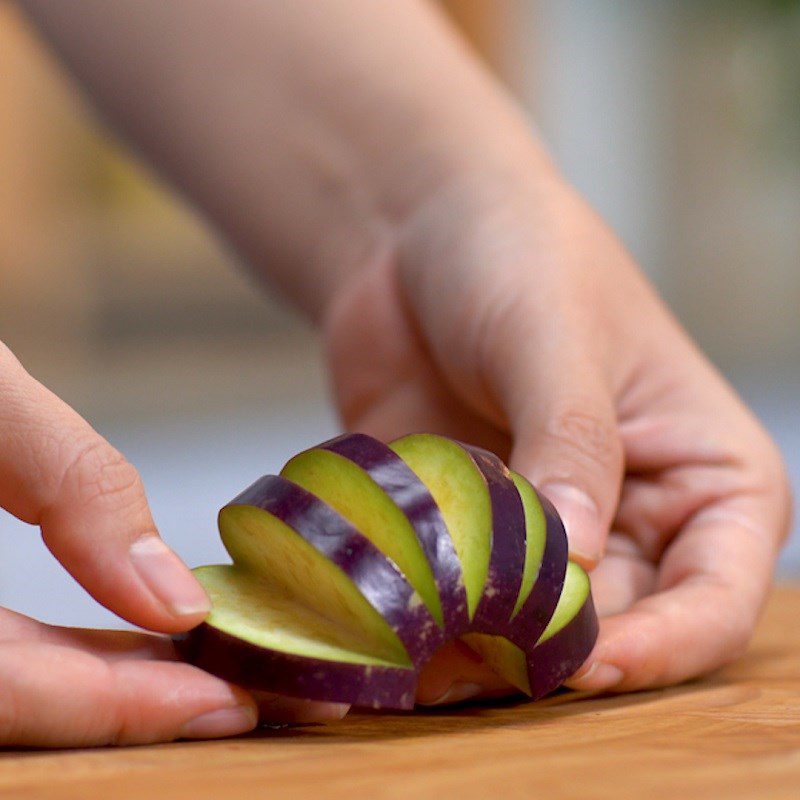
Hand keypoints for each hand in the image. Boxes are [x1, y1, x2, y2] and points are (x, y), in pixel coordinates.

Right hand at [0, 343, 344, 746]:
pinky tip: (160, 638)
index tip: (227, 703)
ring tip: (230, 670)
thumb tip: (176, 600)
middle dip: (146, 707)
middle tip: (259, 694)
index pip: (7, 693)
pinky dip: (90, 657)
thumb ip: (77, 486)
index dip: (116, 711)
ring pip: (28, 689)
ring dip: (126, 688)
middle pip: (29, 705)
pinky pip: (22, 655)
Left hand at [324, 170, 791, 702]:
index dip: (660, 647)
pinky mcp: (468, 525)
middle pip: (617, 626)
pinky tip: (389, 616)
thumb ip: (569, 443)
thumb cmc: (516, 254)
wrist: (414, 238)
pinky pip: (455, 594)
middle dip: (551, 651)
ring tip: (424, 651)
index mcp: (703, 474)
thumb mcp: (553, 336)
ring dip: (480, 646)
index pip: (714, 598)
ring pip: (531, 626)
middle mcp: (634, 516)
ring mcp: (545, 527)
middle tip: (480, 659)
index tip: (583, 663)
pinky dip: (426, 615)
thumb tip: (569, 557)